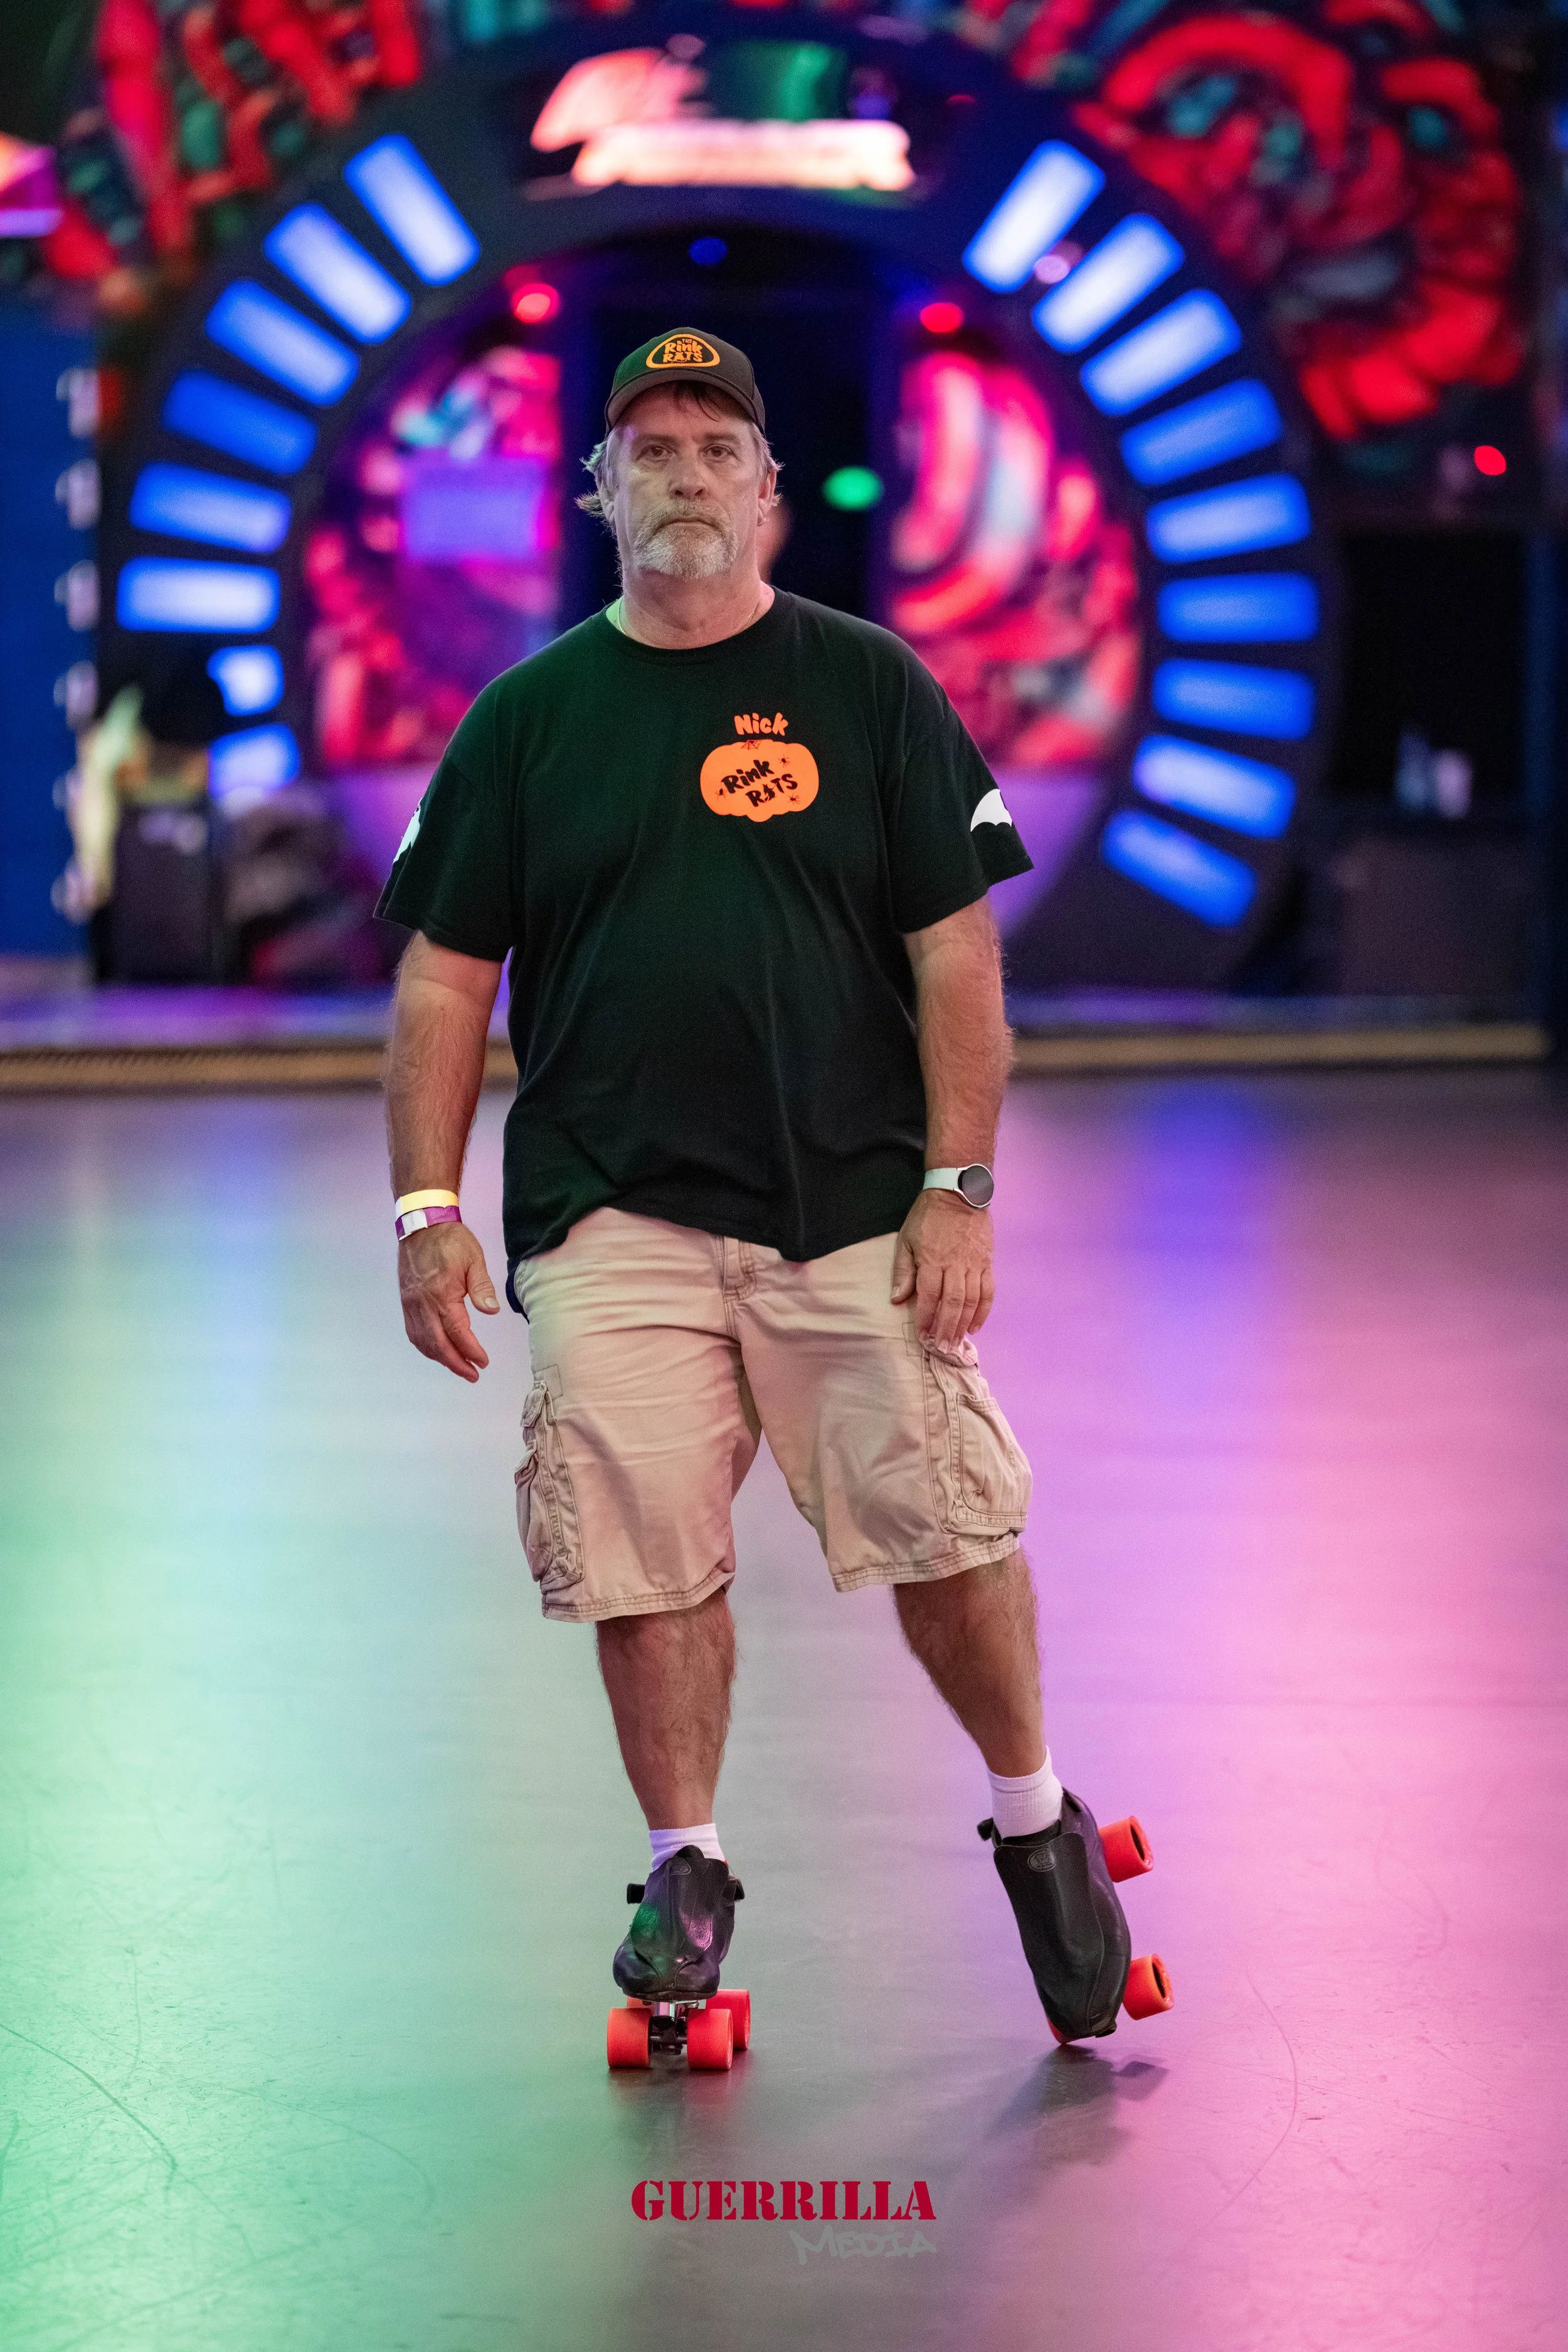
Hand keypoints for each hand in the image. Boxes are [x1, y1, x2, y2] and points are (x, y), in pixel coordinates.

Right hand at [398, 1221, 499, 1381]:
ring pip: (422, 1341)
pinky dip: (425, 1346)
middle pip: (437, 1344)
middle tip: (472, 1375)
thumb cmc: (450, 1240)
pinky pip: (413, 1331)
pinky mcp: (406, 1301)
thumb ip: (482, 1288)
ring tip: (458, 1366)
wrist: (422, 1223)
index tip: (483, 1362)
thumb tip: (491, 1311)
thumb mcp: (474, 1260)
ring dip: (440, 1358)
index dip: (471, 1351)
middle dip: (455, 1363)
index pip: (458, 1332)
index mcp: (442, 1295)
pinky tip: (436, 1350)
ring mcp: (411, 1303)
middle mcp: (423, 1304)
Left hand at [891, 1189, 994, 1351]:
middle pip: (952, 1303)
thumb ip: (902, 1270)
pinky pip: (988, 1291)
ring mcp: (974, 1264)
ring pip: (971, 1300)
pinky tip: (976, 1326)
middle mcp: (955, 1265)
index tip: (923, 1335)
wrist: (959, 1193)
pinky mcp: (987, 1262)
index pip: (929, 1295)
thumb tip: (896, 1299)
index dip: (926, 1318)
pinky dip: (984, 1311)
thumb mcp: (907, 1239)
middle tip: (942, 1347)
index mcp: (932, 1259)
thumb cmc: (928, 1216)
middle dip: (946, 1328)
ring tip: (956, 1341)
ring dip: (964, 1324)